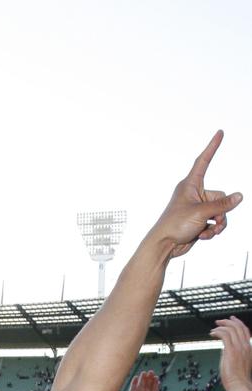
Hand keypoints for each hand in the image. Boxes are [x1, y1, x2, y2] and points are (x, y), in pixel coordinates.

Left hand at [151, 131, 241, 258]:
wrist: (164, 245)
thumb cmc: (175, 225)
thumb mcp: (201, 213)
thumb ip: (222, 204)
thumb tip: (239, 197)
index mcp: (190, 185)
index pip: (203, 161)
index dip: (212, 147)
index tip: (219, 133)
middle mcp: (194, 194)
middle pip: (221, 196)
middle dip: (221, 211)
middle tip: (213, 220)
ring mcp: (197, 208)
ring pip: (220, 211)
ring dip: (218, 223)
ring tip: (208, 231)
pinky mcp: (199, 220)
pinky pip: (215, 222)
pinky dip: (212, 230)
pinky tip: (203, 236)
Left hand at [211, 316, 251, 390]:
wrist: (239, 385)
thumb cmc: (238, 378)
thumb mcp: (240, 363)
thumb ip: (235, 354)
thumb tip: (225, 349)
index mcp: (249, 348)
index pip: (245, 331)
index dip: (238, 323)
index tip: (231, 320)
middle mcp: (245, 346)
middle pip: (239, 327)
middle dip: (228, 322)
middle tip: (219, 321)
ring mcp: (239, 347)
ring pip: (232, 329)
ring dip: (221, 326)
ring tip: (214, 329)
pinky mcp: (231, 350)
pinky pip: (225, 335)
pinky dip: (218, 331)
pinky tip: (213, 334)